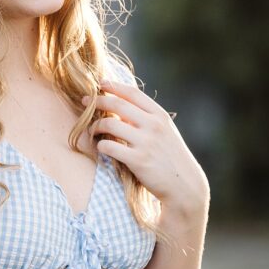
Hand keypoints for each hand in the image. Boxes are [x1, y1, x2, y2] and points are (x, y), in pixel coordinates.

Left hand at [84, 80, 209, 213]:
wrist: (184, 184)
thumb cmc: (170, 156)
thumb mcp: (165, 131)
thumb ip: (146, 118)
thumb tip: (120, 105)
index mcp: (160, 116)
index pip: (132, 93)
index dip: (114, 86)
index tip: (100, 84)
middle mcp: (153, 126)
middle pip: (117, 105)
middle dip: (97, 101)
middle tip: (85, 102)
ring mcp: (146, 143)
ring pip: (110, 125)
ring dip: (96, 125)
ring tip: (92, 129)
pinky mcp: (138, 161)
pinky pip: (109, 147)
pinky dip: (101, 145)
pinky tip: (100, 147)